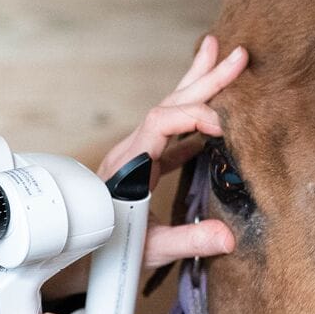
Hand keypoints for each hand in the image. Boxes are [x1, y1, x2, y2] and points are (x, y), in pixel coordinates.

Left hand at [98, 34, 247, 271]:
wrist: (80, 256)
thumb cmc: (110, 253)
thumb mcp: (151, 249)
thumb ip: (187, 241)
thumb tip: (227, 238)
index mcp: (130, 167)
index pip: (161, 123)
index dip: (193, 116)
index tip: (222, 126)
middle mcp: (131, 154)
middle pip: (168, 106)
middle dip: (202, 80)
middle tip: (235, 57)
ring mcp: (135, 157)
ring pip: (168, 114)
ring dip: (195, 89)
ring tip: (220, 61)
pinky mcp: (141, 167)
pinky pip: (168, 136)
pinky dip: (190, 123)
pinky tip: (211, 120)